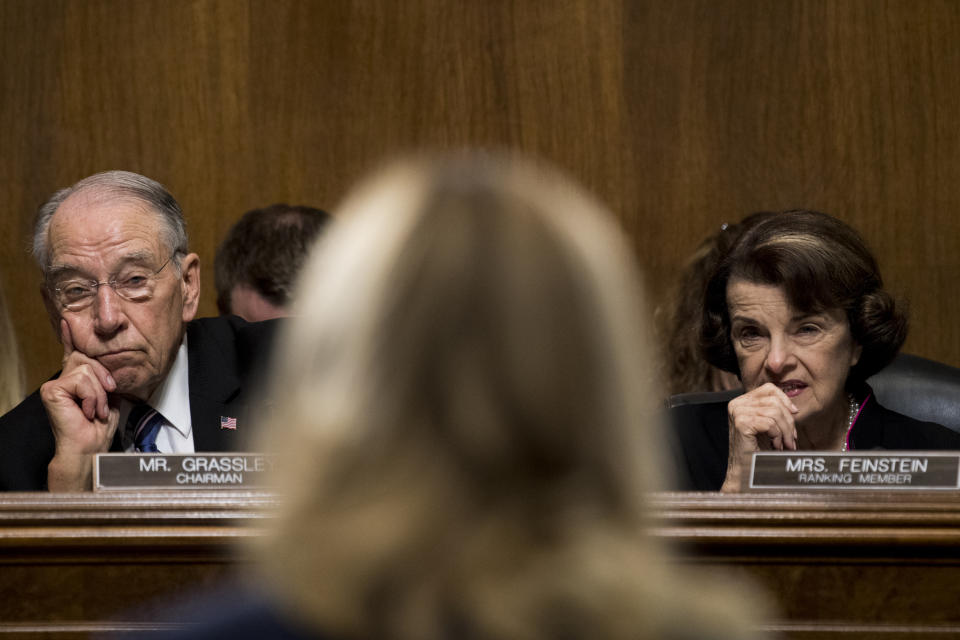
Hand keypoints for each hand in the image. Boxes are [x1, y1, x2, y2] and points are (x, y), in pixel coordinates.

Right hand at [42, 320, 119, 490]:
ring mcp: (55, 384)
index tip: (68, 320)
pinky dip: (91, 395)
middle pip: (87, 358)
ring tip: (96, 409)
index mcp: (75, 380)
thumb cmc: (99, 426)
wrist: (89, 446)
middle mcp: (63, 379)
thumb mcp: (107, 397)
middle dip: (104, 377)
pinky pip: (81, 380)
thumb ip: (103, 379)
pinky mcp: (52, 389)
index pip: (72, 353)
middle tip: (108, 395)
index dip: (70, 337)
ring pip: (87, 369)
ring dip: (99, 392)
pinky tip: (87, 409)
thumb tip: (107, 365)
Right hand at [720, 382, 798, 491]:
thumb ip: (774, 412)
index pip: (769, 389)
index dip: (785, 400)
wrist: (745, 472)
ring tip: (783, 446)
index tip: (794, 414)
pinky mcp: (741, 423)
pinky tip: (774, 447)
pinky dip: (777, 437)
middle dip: (788, 422)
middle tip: (790, 440)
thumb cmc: (757, 451)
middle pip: (774, 402)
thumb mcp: (767, 427)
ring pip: (775, 413)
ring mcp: (737, 412)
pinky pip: (770, 423)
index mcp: (741, 401)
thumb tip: (794, 408)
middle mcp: (736, 404)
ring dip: (785, 432)